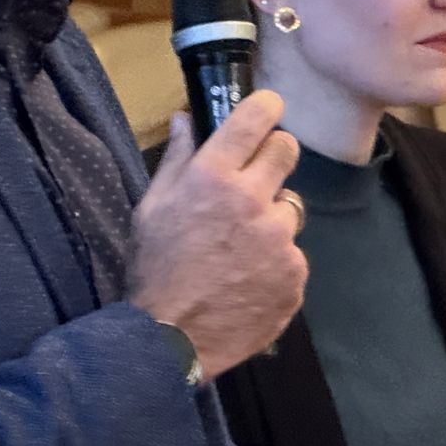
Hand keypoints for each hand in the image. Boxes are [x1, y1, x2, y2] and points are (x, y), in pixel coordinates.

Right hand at [129, 91, 306, 377]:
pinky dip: (276, 262)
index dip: (266, 106)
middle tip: (255, 178)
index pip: (256, 119)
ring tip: (242, 248)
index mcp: (213, 178)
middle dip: (274, 156)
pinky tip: (249, 279)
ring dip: (272, 218)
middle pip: (287, 151)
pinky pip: (292, 254)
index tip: (268, 106)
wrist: (171, 340)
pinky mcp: (295, 274)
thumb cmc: (154, 270)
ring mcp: (279, 240)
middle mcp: (253, 201)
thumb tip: (184, 119)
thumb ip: (176, 160)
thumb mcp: (151, 209)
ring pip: (290, 208)